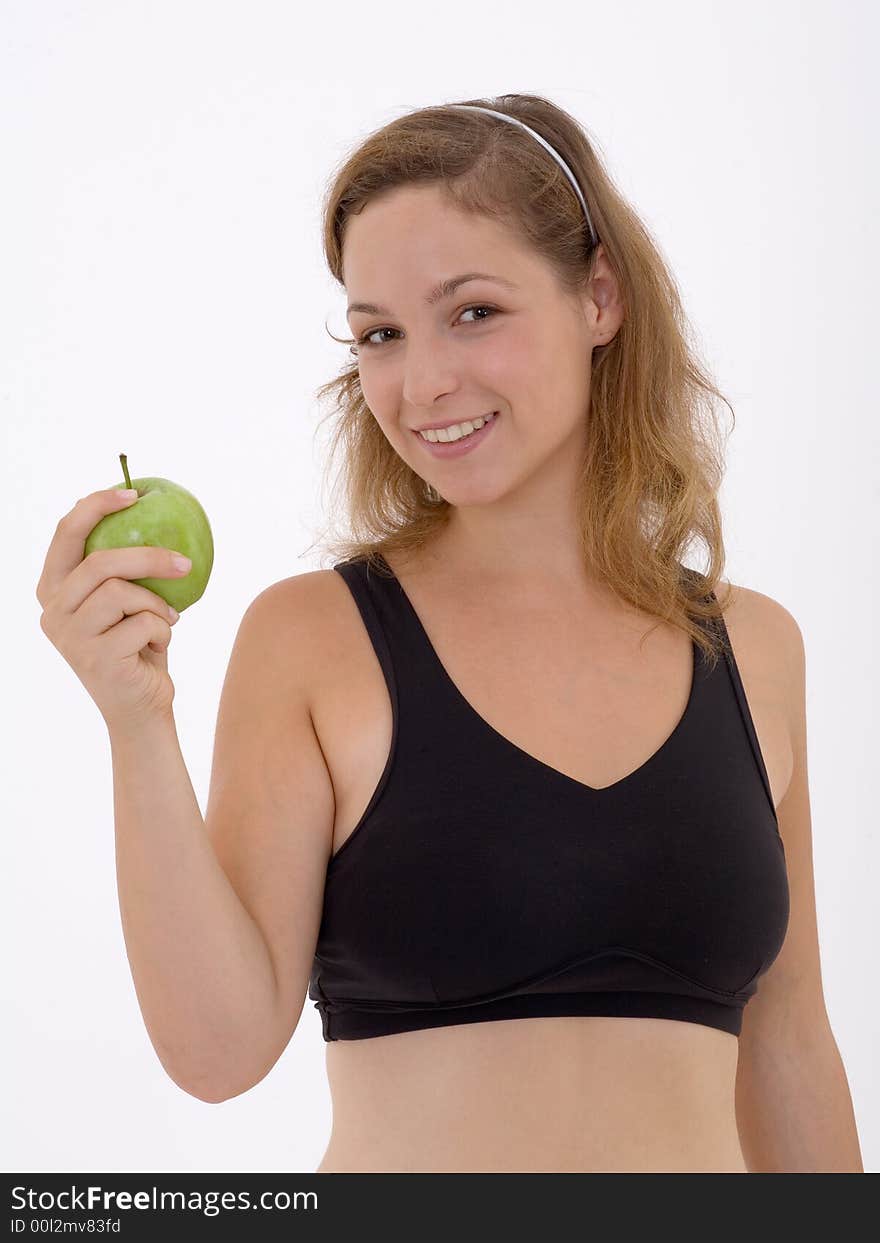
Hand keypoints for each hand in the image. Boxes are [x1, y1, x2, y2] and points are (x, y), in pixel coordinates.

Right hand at [36, 488, 192, 732]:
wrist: (141, 707)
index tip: (133, 494)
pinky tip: (158, 645)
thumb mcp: (127, 601)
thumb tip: (153, 510)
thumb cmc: (137, 646)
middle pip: (99, 563)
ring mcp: (70, 637)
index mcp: (53, 589)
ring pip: (123, 593)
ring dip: (156, 605)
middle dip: (147, 556)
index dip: (95, 506)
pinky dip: (163, 630)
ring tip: (166, 619)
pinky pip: (143, 624)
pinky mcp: (96, 658)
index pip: (65, 534)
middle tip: (183, 561)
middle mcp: (52, 612)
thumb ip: (125, 568)